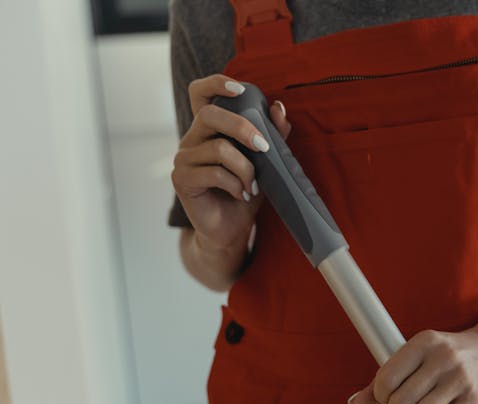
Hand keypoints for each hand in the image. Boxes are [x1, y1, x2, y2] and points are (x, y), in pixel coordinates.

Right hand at [171, 74, 291, 251]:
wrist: (231, 229)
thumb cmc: (246, 191)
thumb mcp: (265, 162)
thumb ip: (273, 134)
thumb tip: (278, 107)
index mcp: (209, 128)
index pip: (200, 92)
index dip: (216, 83)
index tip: (241, 89)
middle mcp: (191, 138)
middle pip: (210, 115)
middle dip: (242, 127)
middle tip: (264, 147)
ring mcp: (183, 158)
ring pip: (219, 149)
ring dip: (245, 169)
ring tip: (253, 186)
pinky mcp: (181, 179)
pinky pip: (213, 172)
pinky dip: (235, 184)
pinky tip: (242, 195)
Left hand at [347, 328, 477, 403]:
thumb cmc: (447, 353)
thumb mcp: (417, 354)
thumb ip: (385, 376)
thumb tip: (354, 402)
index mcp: (423, 343)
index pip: (386, 379)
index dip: (379, 395)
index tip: (385, 397)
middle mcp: (441, 359)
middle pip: (400, 402)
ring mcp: (459, 380)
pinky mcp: (472, 401)